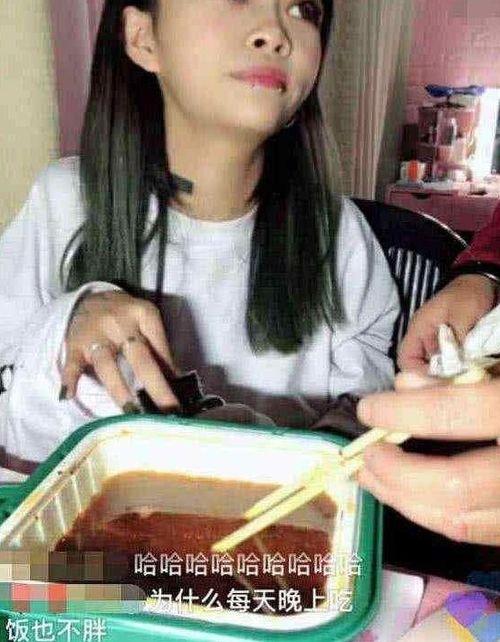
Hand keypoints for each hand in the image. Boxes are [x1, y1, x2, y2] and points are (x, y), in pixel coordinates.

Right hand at [62, 291, 178, 411]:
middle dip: (155, 387)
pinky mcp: (74, 344)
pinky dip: (69, 379)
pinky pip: (72, 363)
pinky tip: (69, 395)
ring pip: (107, 364)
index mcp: (144, 315)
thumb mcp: (147, 323)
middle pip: (140, 359)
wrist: (91, 297)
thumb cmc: (126, 316)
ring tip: (130, 412)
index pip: (161, 349)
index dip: (171, 376)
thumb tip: (178, 382)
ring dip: (119, 390)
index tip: (178, 401)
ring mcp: (96, 334)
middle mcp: (121, 323)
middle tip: (166, 411)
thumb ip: (159, 349)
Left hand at [356, 372, 499, 545]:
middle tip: (365, 456)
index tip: (369, 408)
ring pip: (462, 520)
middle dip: (397, 473)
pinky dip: (435, 516)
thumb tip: (406, 386)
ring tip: (373, 478)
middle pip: (455, 486)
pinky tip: (412, 497)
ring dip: (405, 501)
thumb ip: (467, 371)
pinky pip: (479, 531)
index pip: (456, 413)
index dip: (403, 413)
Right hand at [398, 275, 496, 372]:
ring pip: (434, 367)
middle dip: (435, 376)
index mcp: (419, 329)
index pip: (405, 359)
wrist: (481, 284)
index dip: (417, 372)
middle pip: (419, 367)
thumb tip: (455, 364)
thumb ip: (456, 338)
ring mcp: (437, 343)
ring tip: (462, 374)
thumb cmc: (467, 295)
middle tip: (454, 379)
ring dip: (447, 372)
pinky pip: (447, 362)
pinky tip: (468, 367)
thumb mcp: (462, 314)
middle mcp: (424, 339)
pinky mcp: (449, 346)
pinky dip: (456, 367)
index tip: (438, 379)